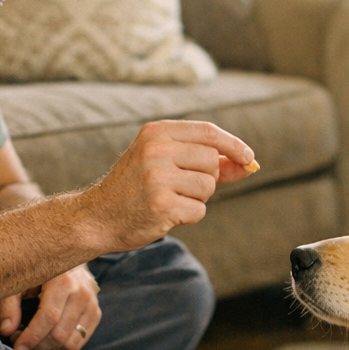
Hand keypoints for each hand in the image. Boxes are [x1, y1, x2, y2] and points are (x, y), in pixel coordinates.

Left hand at [0, 263, 100, 349]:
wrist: (66, 257)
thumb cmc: (38, 269)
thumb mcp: (19, 281)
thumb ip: (10, 305)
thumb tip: (6, 331)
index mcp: (63, 280)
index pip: (49, 317)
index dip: (31, 337)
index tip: (16, 346)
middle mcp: (81, 292)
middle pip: (59, 334)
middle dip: (37, 345)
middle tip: (21, 341)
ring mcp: (91, 304)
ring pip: (70, 342)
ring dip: (48, 348)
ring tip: (34, 340)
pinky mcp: (95, 312)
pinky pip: (79, 341)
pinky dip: (61, 347)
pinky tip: (47, 338)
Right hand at [80, 121, 256, 253]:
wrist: (98, 217)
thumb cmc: (136, 188)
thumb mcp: (165, 163)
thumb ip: (207, 161)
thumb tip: (250, 163)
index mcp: (156, 132)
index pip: (208, 132)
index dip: (233, 145)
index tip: (249, 157)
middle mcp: (156, 150)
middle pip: (212, 161)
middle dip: (207, 177)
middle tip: (180, 187)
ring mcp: (158, 177)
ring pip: (208, 186)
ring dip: (197, 198)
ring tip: (171, 199)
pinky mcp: (162, 205)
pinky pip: (199, 210)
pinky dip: (189, 216)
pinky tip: (167, 214)